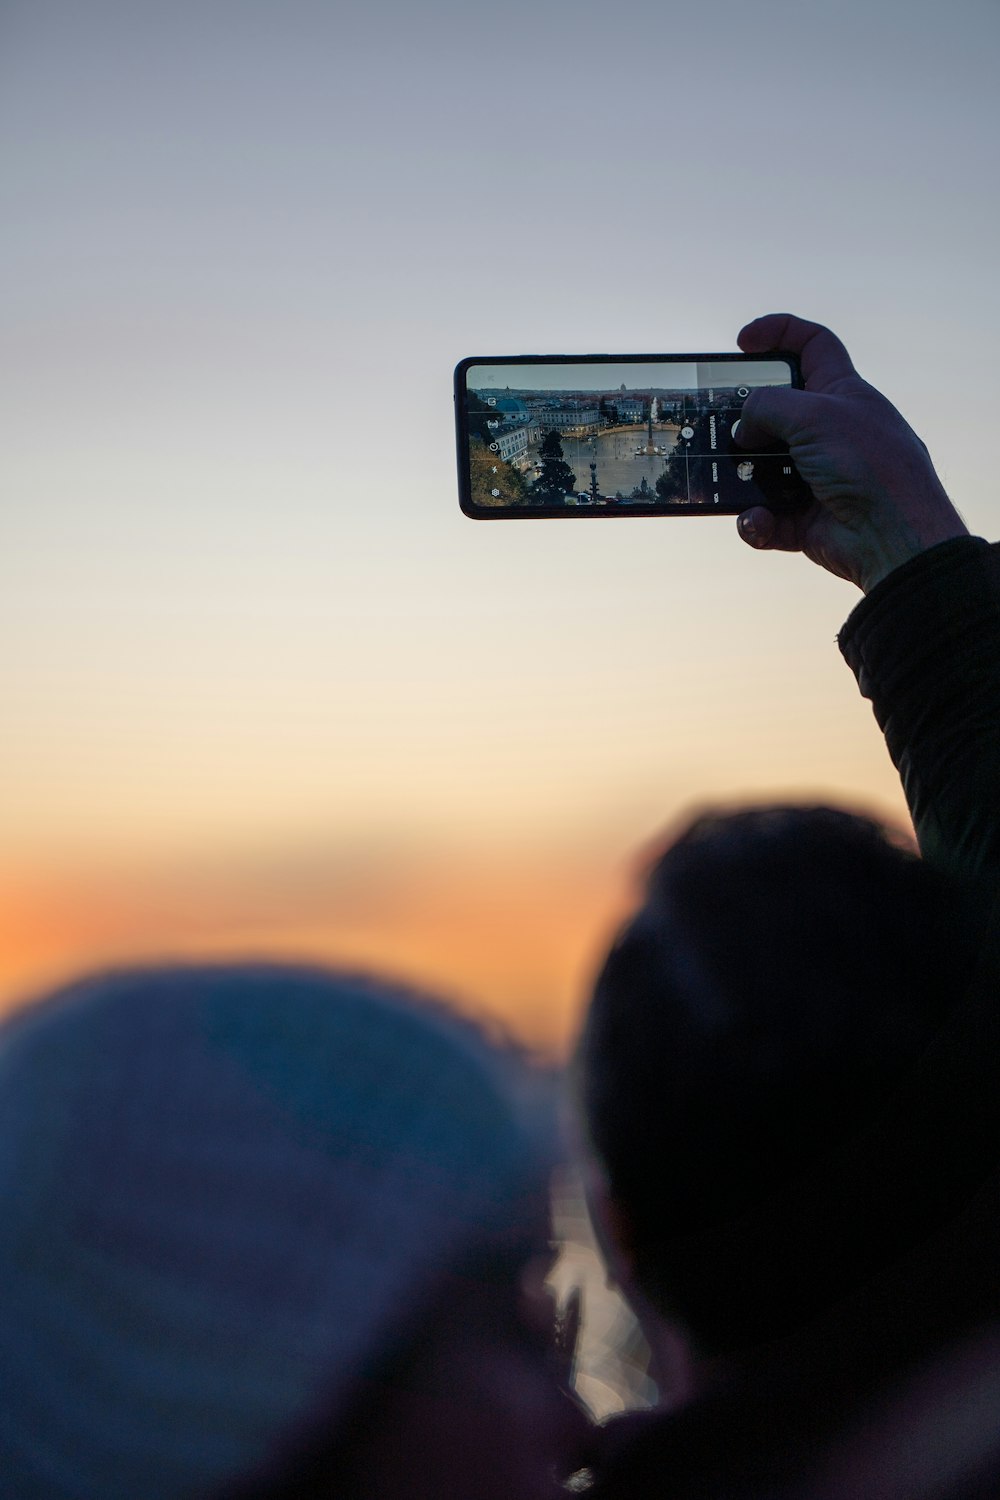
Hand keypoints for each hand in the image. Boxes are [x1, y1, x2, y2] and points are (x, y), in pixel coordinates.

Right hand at [734, 313, 967, 592]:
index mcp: (841, 393)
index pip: (812, 346)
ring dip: (742, 476)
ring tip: (730, 478)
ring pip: (761, 469)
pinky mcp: (803, 518)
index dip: (779, 333)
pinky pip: (764, 517)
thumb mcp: (815, 415)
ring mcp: (814, 476)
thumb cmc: (869, 465)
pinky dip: (757, 521)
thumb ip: (768, 406)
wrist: (893, 537)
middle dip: (744, 419)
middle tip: (718, 423)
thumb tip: (743, 429)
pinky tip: (758, 520)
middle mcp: (828, 432)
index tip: (742, 341)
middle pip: (775, 412)